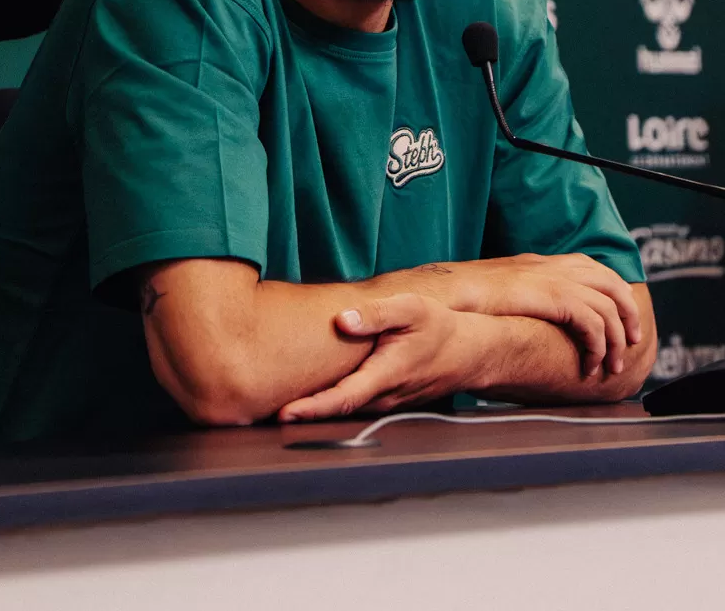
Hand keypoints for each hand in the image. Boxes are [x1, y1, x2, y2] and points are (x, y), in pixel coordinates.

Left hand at [277, 294, 487, 421]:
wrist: (469, 353)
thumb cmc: (439, 328)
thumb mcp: (411, 309)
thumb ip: (376, 314)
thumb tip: (340, 320)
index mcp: (385, 375)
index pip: (343, 398)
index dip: (313, 408)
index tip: (284, 414)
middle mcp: (382, 397)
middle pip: (335, 413)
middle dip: (300, 416)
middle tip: (256, 414)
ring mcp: (383, 404)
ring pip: (342, 414)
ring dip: (310, 415)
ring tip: (268, 409)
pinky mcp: (384, 402)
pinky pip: (351, 409)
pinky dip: (327, 409)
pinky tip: (302, 403)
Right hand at [435, 253, 640, 376]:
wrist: (445, 295)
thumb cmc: (462, 299)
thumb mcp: (497, 293)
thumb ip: (519, 298)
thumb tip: (530, 319)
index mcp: (541, 263)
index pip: (593, 268)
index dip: (613, 292)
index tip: (621, 317)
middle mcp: (553, 267)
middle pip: (611, 283)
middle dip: (628, 314)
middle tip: (633, 341)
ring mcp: (554, 280)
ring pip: (608, 306)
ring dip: (616, 338)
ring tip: (612, 364)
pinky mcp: (552, 298)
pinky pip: (592, 322)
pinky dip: (598, 346)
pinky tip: (591, 364)